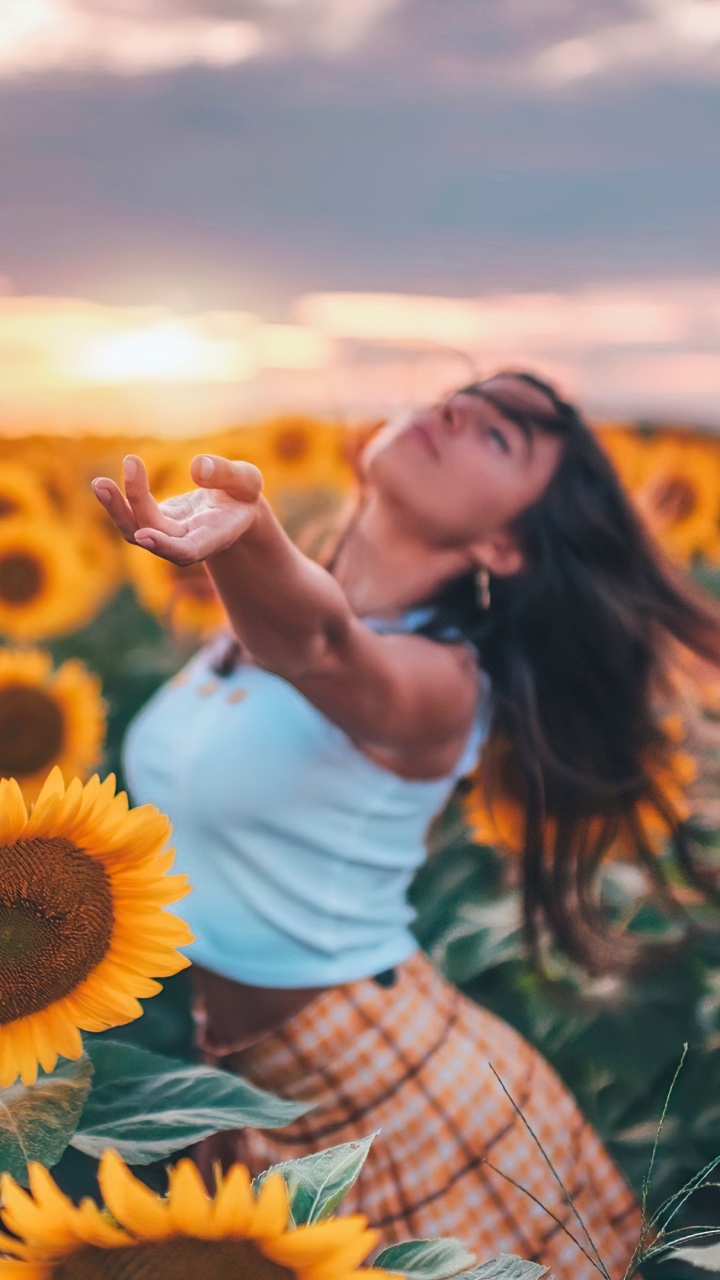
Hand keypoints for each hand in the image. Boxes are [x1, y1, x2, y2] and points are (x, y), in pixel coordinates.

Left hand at [92, 454, 263, 565]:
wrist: (235, 511)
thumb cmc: (243, 495)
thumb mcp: (247, 481)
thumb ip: (227, 475)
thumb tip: (197, 467)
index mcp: (214, 537)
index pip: (188, 550)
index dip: (166, 545)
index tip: (144, 535)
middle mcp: (187, 542)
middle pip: (155, 537)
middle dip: (133, 511)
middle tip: (109, 484)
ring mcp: (168, 536)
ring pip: (137, 531)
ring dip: (116, 510)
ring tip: (99, 484)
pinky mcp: (156, 523)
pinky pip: (132, 517)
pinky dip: (118, 503)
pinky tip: (102, 485)